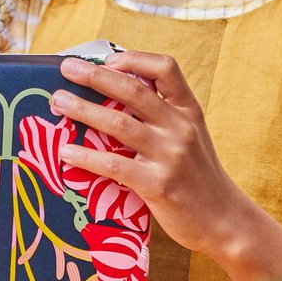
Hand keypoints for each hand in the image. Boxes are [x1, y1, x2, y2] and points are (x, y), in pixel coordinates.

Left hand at [52, 51, 241, 254]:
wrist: (223, 221)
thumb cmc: (199, 180)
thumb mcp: (191, 139)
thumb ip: (164, 120)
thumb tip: (116, 104)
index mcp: (189, 111)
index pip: (166, 68)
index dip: (134, 59)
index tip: (106, 59)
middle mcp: (180, 127)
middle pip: (133, 90)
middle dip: (95, 75)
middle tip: (66, 68)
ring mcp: (170, 155)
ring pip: (118, 122)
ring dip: (83, 109)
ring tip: (58, 102)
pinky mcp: (157, 184)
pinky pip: (114, 165)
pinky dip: (86, 156)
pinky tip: (65, 152)